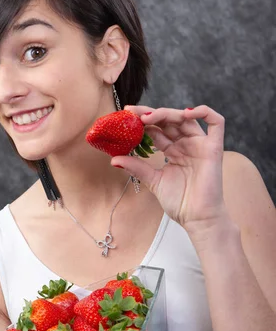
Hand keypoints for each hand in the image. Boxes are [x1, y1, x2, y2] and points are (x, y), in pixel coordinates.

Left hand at [112, 105, 227, 230]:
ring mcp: (201, 145)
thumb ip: (137, 167)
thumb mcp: (153, 180)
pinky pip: (216, 122)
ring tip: (148, 117)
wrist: (197, 219)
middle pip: (169, 120)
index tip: (126, 117)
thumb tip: (114, 159)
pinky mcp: (214, 148)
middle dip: (150, 114)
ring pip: (186, 118)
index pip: (157, 129)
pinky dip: (203, 111)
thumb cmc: (179, 202)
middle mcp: (187, 144)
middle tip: (131, 113)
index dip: (143, 122)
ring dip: (167, 113)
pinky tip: (186, 113)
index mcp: (173, 150)